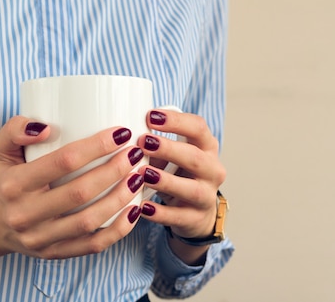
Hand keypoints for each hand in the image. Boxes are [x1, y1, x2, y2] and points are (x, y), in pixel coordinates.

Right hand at [0, 116, 145, 283]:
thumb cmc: (2, 178)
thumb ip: (14, 129)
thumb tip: (47, 127)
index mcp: (13, 184)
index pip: (61, 162)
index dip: (95, 147)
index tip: (121, 133)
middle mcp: (24, 214)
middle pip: (79, 192)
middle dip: (114, 171)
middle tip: (135, 153)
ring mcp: (40, 238)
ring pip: (89, 221)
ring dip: (120, 199)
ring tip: (139, 177)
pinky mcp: (53, 253)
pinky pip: (91, 246)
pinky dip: (118, 230)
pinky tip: (134, 210)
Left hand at [137, 109, 225, 263]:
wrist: (196, 212)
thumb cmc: (178, 174)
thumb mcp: (170, 156)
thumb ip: (153, 144)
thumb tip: (122, 135)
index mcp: (206, 147)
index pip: (198, 127)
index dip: (176, 121)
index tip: (150, 116)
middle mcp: (212, 170)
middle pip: (195, 157)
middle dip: (169, 149)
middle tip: (143, 143)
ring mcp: (207, 196)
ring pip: (191, 189)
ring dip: (165, 181)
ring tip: (142, 174)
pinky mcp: (197, 219)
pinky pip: (178, 216)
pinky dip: (160, 213)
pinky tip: (142, 207)